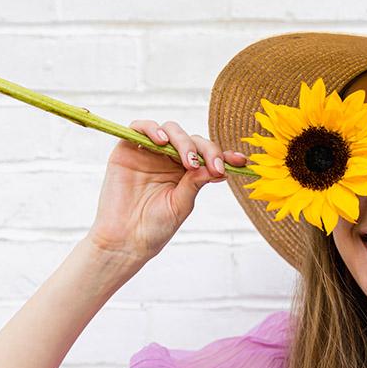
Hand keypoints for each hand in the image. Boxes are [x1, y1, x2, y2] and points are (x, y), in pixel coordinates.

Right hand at [85, 120, 248, 263]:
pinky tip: (162, 143)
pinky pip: (139, 127)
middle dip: (206, 150)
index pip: (208, 156)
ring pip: (170, 130)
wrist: (125, 239)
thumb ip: (195, 183)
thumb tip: (216, 167)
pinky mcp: (127, 149)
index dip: (225, 155)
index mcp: (187, 173)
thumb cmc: (155, 227)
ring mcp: (149, 153)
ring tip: (189, 161)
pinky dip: (152, 129)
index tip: (241, 161)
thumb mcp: (181, 205)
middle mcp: (169, 159)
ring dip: (183, 140)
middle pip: (192, 139)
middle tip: (210, 167)